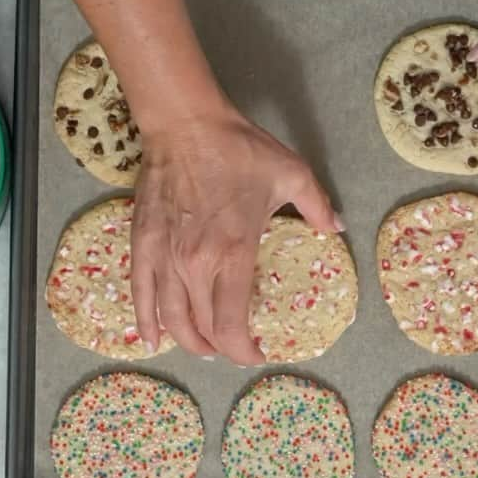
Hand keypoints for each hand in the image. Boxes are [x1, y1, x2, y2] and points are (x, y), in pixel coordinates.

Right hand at [130, 106, 342, 362]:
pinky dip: (145, 322)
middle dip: (220, 347)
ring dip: (187, 341)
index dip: (243, 350)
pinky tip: (152, 339)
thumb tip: (336, 228)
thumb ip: (317, 206)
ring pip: (171, 318)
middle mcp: (196, 264)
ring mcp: (165, 256)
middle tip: (234, 347)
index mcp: (233, 253)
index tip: (256, 352)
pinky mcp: (143, 244)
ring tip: (202, 348)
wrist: (186, 125)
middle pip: (202, 328)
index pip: (231, 324)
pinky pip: (140, 294)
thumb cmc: (238, 149)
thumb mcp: (291, 173)